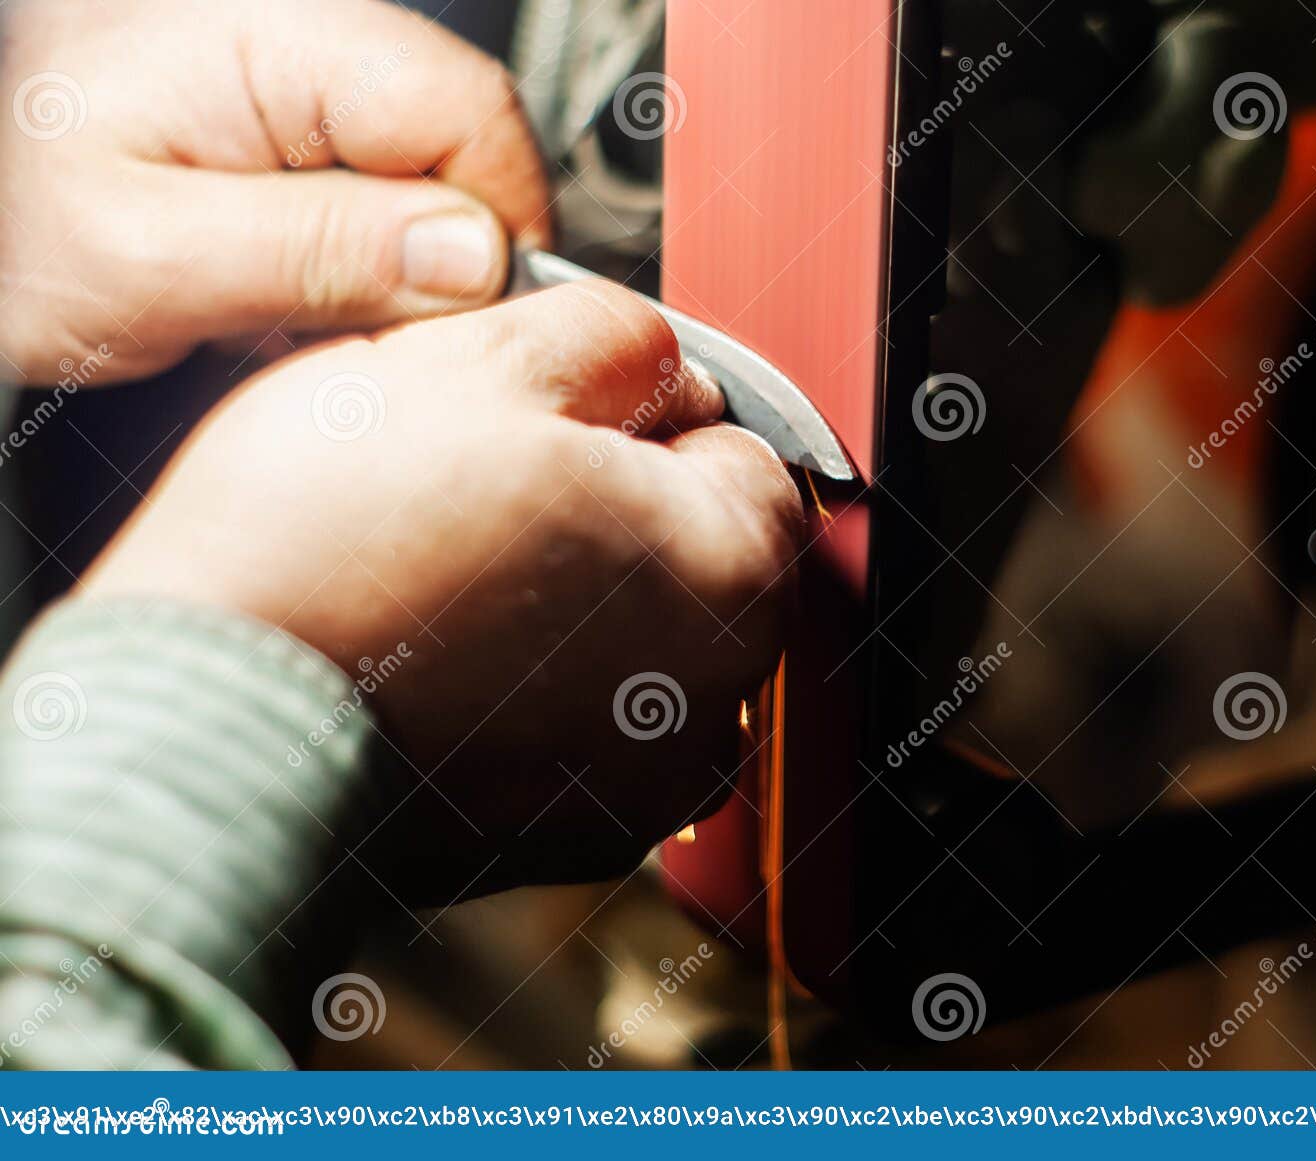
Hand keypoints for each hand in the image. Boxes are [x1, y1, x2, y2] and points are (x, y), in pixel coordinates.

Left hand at [0, 0, 549, 384]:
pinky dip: (371, 252)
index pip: (472, 114)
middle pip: (468, 140)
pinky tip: (311, 286)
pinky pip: (387, 187)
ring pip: (436, 171)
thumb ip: (319, 251)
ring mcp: (303, 74)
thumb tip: (474, 258)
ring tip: (325, 308)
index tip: (466, 316)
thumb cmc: (6, 222)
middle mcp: (299, 38)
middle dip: (453, 250)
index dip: (498, 225)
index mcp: (269, 39)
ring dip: (409, 259)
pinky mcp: (296, 118)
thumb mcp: (151, 259)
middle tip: (387, 328)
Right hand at [79, 283, 803, 889]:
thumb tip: (654, 356)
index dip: (657, 407)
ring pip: (637, 641)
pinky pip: (581, 727)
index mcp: (728, 572)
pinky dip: (534, 686)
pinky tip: (445, 651)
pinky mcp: (565, 834)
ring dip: (574, 596)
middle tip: (490, 475)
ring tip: (452, 565)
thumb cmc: (332, 553)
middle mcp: (714, 697)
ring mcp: (642, 782)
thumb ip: (612, 336)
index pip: (752, 451)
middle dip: (618, 502)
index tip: (581, 405)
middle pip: (697, 553)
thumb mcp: (483, 359)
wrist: (212, 724)